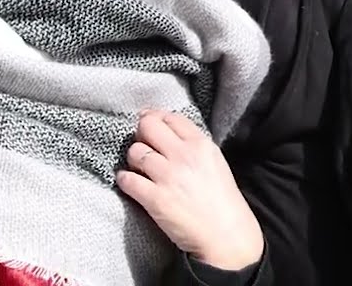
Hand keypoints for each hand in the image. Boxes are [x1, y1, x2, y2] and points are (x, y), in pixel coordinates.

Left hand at [117, 109, 264, 270]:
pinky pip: (127, 179)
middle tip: (142, 144)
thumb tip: (166, 133)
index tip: (150, 125)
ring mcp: (168, 176)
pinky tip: (131, 183)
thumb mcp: (215, 162)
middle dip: (141, 133)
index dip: (156, 118)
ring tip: (139, 168)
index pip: (170, 117)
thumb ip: (193, 145)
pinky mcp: (154, 198)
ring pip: (135, 151)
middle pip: (148, 126)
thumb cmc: (221, 200)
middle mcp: (184, 155)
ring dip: (133, 159)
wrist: (225, 234)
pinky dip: (125, 180)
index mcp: (201, 144)